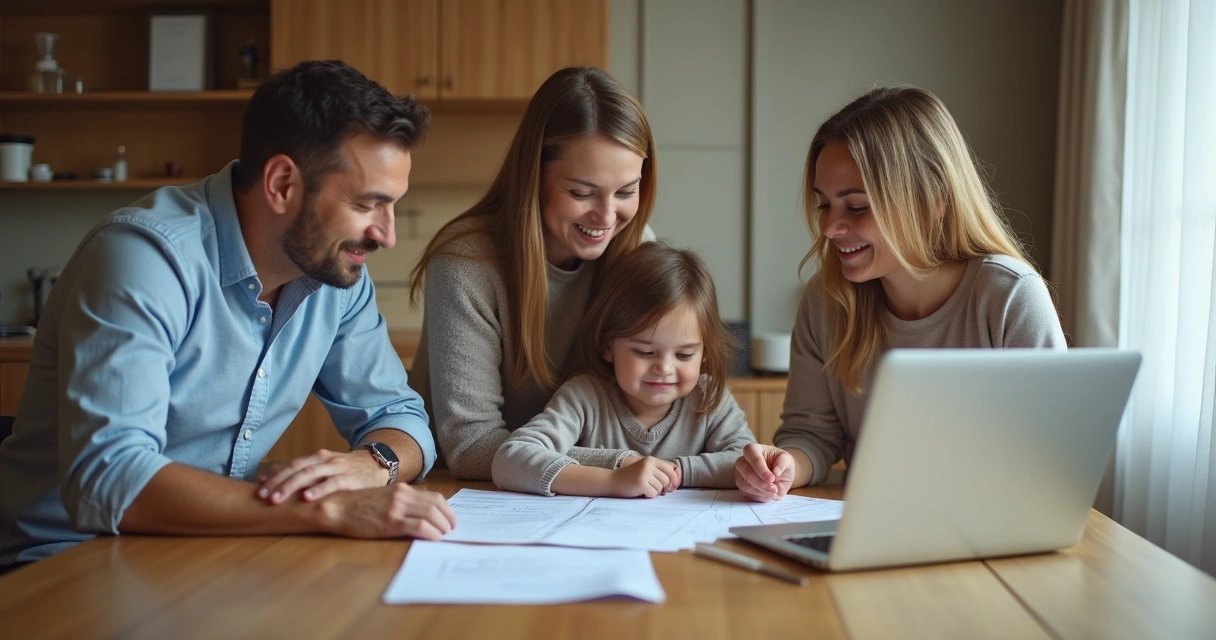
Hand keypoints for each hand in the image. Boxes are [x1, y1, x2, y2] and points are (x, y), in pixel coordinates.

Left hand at [257, 448, 387, 503]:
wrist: (377, 466)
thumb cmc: (346, 471)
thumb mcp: (322, 469)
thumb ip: (299, 472)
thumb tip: (266, 475)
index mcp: (316, 457)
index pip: (290, 465)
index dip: (274, 477)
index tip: (259, 489)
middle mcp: (324, 459)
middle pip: (296, 469)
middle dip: (278, 483)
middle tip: (263, 496)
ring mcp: (337, 467)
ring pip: (310, 474)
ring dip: (291, 486)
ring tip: (277, 499)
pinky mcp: (350, 478)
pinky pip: (332, 483)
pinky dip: (318, 490)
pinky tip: (306, 498)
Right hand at [318, 483, 456, 539]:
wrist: (336, 508)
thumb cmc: (358, 505)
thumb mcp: (384, 497)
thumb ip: (402, 501)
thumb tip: (422, 511)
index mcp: (402, 489)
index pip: (435, 496)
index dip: (447, 509)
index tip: (450, 520)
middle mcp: (402, 495)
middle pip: (437, 505)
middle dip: (449, 519)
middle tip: (452, 530)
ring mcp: (397, 508)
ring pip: (431, 514)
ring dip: (442, 527)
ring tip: (444, 535)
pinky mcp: (390, 522)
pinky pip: (419, 526)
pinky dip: (431, 533)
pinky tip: (433, 539)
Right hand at [610, 456, 680, 497]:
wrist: (612, 481)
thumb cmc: (631, 477)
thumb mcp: (646, 469)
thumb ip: (660, 471)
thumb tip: (678, 479)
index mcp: (651, 460)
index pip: (671, 468)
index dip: (675, 479)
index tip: (673, 486)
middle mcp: (648, 464)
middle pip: (667, 479)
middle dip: (664, 488)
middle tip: (656, 490)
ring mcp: (644, 473)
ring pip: (661, 487)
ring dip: (655, 491)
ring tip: (645, 488)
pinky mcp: (641, 483)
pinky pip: (653, 493)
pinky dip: (648, 495)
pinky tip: (640, 491)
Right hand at [735, 443, 795, 501]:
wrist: (779, 474)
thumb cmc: (781, 463)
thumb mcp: (787, 460)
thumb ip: (782, 464)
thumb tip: (776, 472)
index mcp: (754, 449)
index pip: (752, 455)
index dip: (761, 468)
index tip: (772, 478)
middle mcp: (743, 461)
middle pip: (745, 471)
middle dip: (760, 482)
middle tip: (774, 489)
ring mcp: (740, 474)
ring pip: (743, 483)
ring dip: (760, 491)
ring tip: (774, 492)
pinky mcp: (742, 486)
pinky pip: (746, 493)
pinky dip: (758, 496)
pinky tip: (768, 494)